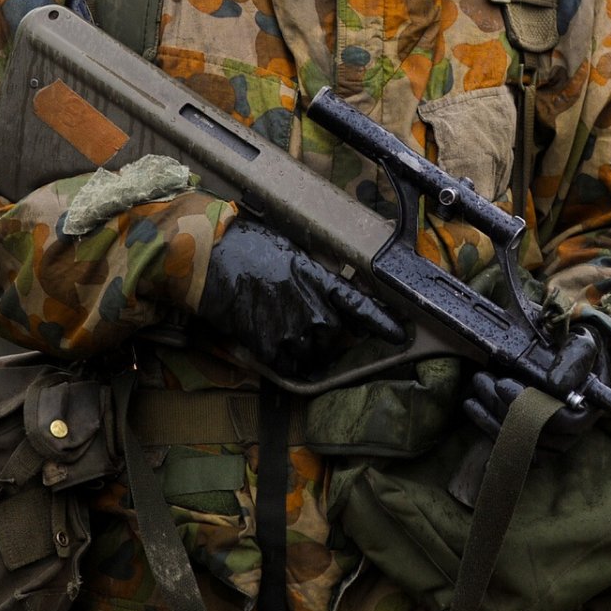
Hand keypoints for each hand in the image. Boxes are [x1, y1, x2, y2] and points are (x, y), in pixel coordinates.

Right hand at [199, 220, 402, 375]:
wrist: (210, 258)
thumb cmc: (246, 245)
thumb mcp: (289, 250)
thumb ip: (312, 273)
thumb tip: (324, 288)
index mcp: (318, 278)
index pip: (360, 305)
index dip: (382, 322)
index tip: (400, 334)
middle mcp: (311, 307)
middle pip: (333, 335)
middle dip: (324, 334)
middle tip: (298, 319)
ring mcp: (291, 329)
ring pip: (311, 353)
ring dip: (302, 348)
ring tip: (279, 328)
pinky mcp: (268, 346)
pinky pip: (287, 366)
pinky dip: (283, 361)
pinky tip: (270, 345)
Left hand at [462, 327, 609, 451]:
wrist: (570, 353)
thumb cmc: (577, 347)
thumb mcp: (581, 343)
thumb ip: (572, 359)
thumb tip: (555, 385)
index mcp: (589, 407)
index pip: (563, 420)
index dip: (529, 406)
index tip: (502, 384)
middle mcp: (574, 430)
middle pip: (536, 433)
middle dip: (502, 407)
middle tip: (481, 380)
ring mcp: (556, 441)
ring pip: (522, 444)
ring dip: (492, 418)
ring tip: (474, 393)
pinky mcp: (537, 444)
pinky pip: (514, 449)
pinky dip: (492, 431)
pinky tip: (475, 412)